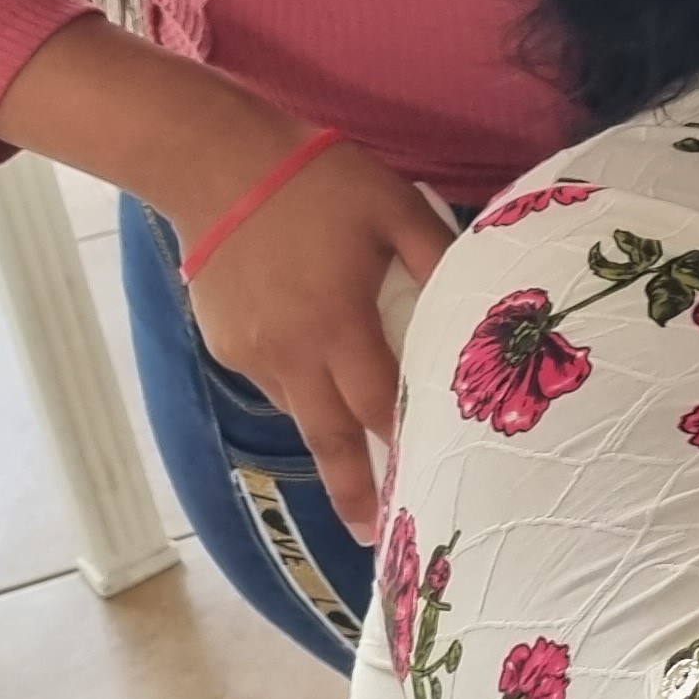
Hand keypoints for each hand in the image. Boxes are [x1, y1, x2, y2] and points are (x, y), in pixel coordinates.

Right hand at [180, 138, 456, 539]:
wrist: (215, 163)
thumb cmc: (318, 181)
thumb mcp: (395, 208)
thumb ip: (439, 257)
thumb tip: (482, 297)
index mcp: (338, 324)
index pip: (378, 406)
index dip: (401, 449)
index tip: (422, 490)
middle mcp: (291, 352)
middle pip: (329, 436)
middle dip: (352, 489)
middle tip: (373, 535)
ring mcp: (251, 352)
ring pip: (300, 408)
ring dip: (328, 433)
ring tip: (356, 466)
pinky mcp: (225, 343)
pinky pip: (272, 379)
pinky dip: (300, 385)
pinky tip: (316, 367)